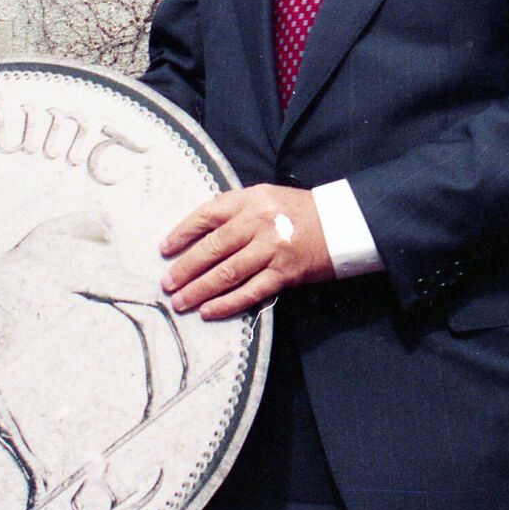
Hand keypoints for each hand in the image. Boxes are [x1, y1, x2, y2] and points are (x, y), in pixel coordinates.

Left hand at [160, 184, 332, 318]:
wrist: (343, 223)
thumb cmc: (299, 211)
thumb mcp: (266, 198)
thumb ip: (236, 212)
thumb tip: (199, 237)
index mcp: (252, 199)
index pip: (208, 215)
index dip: (183, 233)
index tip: (165, 249)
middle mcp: (260, 222)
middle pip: (213, 248)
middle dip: (186, 268)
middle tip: (167, 283)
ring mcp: (273, 248)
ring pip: (227, 272)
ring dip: (200, 289)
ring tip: (181, 301)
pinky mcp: (285, 273)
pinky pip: (250, 291)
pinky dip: (226, 303)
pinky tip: (209, 310)